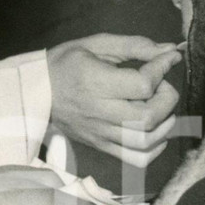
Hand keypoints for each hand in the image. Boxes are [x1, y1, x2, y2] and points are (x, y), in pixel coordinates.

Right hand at [47, 35, 181, 167]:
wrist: (34, 93)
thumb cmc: (64, 64)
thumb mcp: (95, 45)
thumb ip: (134, 46)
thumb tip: (170, 50)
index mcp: (96, 82)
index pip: (143, 84)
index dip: (162, 69)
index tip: (166, 59)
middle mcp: (99, 111)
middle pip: (149, 116)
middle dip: (167, 98)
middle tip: (160, 85)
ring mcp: (100, 133)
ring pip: (146, 141)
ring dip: (164, 124)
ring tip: (159, 107)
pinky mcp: (101, 146)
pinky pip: (136, 159)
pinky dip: (155, 148)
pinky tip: (154, 130)